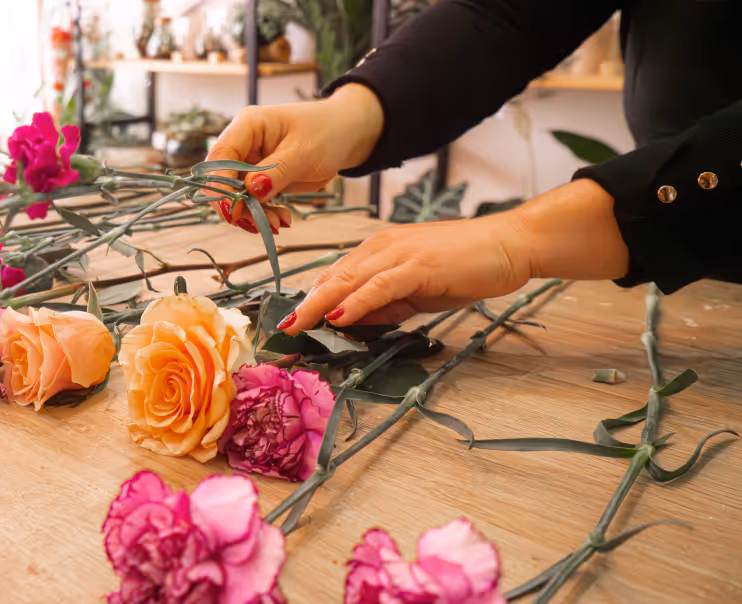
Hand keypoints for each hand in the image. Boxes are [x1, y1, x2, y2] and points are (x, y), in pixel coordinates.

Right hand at [205, 84, 383, 231]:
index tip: (230, 212)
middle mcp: (242, 144)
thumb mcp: (305, 153)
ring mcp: (249, 162)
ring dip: (253, 214)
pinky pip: (252, 202)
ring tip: (279, 223)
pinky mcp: (258, 179)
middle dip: (238, 205)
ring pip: (236, 196)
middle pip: (223, 180)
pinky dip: (264, 214)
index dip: (219, 184)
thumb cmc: (327, 133)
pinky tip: (283, 219)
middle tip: (261, 225)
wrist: (345, 135)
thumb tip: (251, 190)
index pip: (221, 155)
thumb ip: (276, 171)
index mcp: (248, 125)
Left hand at [278, 179, 630, 332]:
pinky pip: (380, 286)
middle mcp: (383, 245)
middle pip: (334, 276)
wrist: (509, 245)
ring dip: (319, 304)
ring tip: (297, 326)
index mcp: (381, 249)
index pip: (337, 274)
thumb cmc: (466, 265)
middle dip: (305, 304)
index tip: (292, 321)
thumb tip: (355, 321)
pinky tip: (339, 316)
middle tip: (281, 328)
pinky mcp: (419, 265)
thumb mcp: (418, 290)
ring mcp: (400, 253)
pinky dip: (356, 302)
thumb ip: (386, 304)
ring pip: (349, 279)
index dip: (312, 298)